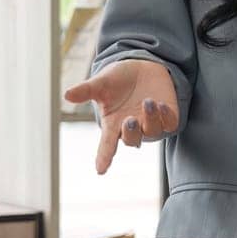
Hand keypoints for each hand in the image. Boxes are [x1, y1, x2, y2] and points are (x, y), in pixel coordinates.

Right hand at [64, 58, 178, 173]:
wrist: (142, 68)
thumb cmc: (117, 80)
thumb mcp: (101, 83)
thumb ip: (86, 90)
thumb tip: (66, 94)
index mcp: (113, 124)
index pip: (107, 144)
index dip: (104, 156)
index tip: (100, 170)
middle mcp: (132, 127)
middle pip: (132, 139)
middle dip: (131, 132)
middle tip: (129, 120)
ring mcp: (150, 122)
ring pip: (152, 132)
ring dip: (151, 120)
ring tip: (148, 102)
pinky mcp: (168, 115)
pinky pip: (170, 124)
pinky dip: (166, 117)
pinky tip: (162, 105)